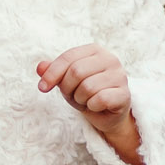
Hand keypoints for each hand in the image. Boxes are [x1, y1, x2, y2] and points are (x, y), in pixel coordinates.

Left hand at [38, 44, 143, 164]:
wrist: (105, 113)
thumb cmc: (84, 92)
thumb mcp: (65, 81)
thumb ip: (53, 71)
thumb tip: (40, 67)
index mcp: (94, 50)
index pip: (68, 57)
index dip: (52, 73)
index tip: (42, 88)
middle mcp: (110, 59)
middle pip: (77, 72)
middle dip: (68, 88)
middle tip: (73, 95)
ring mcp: (120, 76)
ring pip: (87, 87)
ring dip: (80, 99)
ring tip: (85, 100)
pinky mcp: (124, 94)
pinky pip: (99, 100)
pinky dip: (92, 106)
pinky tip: (95, 106)